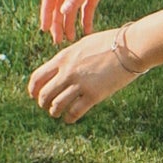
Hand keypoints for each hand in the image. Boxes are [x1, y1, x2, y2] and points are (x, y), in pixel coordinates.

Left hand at [27, 28, 146, 124]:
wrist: (130, 48)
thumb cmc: (110, 43)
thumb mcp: (84, 45)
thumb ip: (71, 57)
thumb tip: (63, 67)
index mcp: (63, 57)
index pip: (38, 77)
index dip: (33, 89)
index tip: (33, 95)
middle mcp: (68, 72)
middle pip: (45, 93)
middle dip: (42, 103)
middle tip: (46, 106)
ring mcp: (80, 84)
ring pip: (57, 105)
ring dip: (54, 112)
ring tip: (56, 114)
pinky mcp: (94, 95)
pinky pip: (75, 112)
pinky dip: (69, 118)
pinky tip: (69, 119)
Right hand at [40, 0, 155, 44]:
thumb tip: (62, 10)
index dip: (46, 11)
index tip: (45, 28)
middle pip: (60, 2)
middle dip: (57, 21)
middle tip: (57, 40)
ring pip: (73, 6)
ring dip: (70, 22)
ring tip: (70, 39)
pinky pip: (88, 5)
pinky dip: (86, 18)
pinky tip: (87, 31)